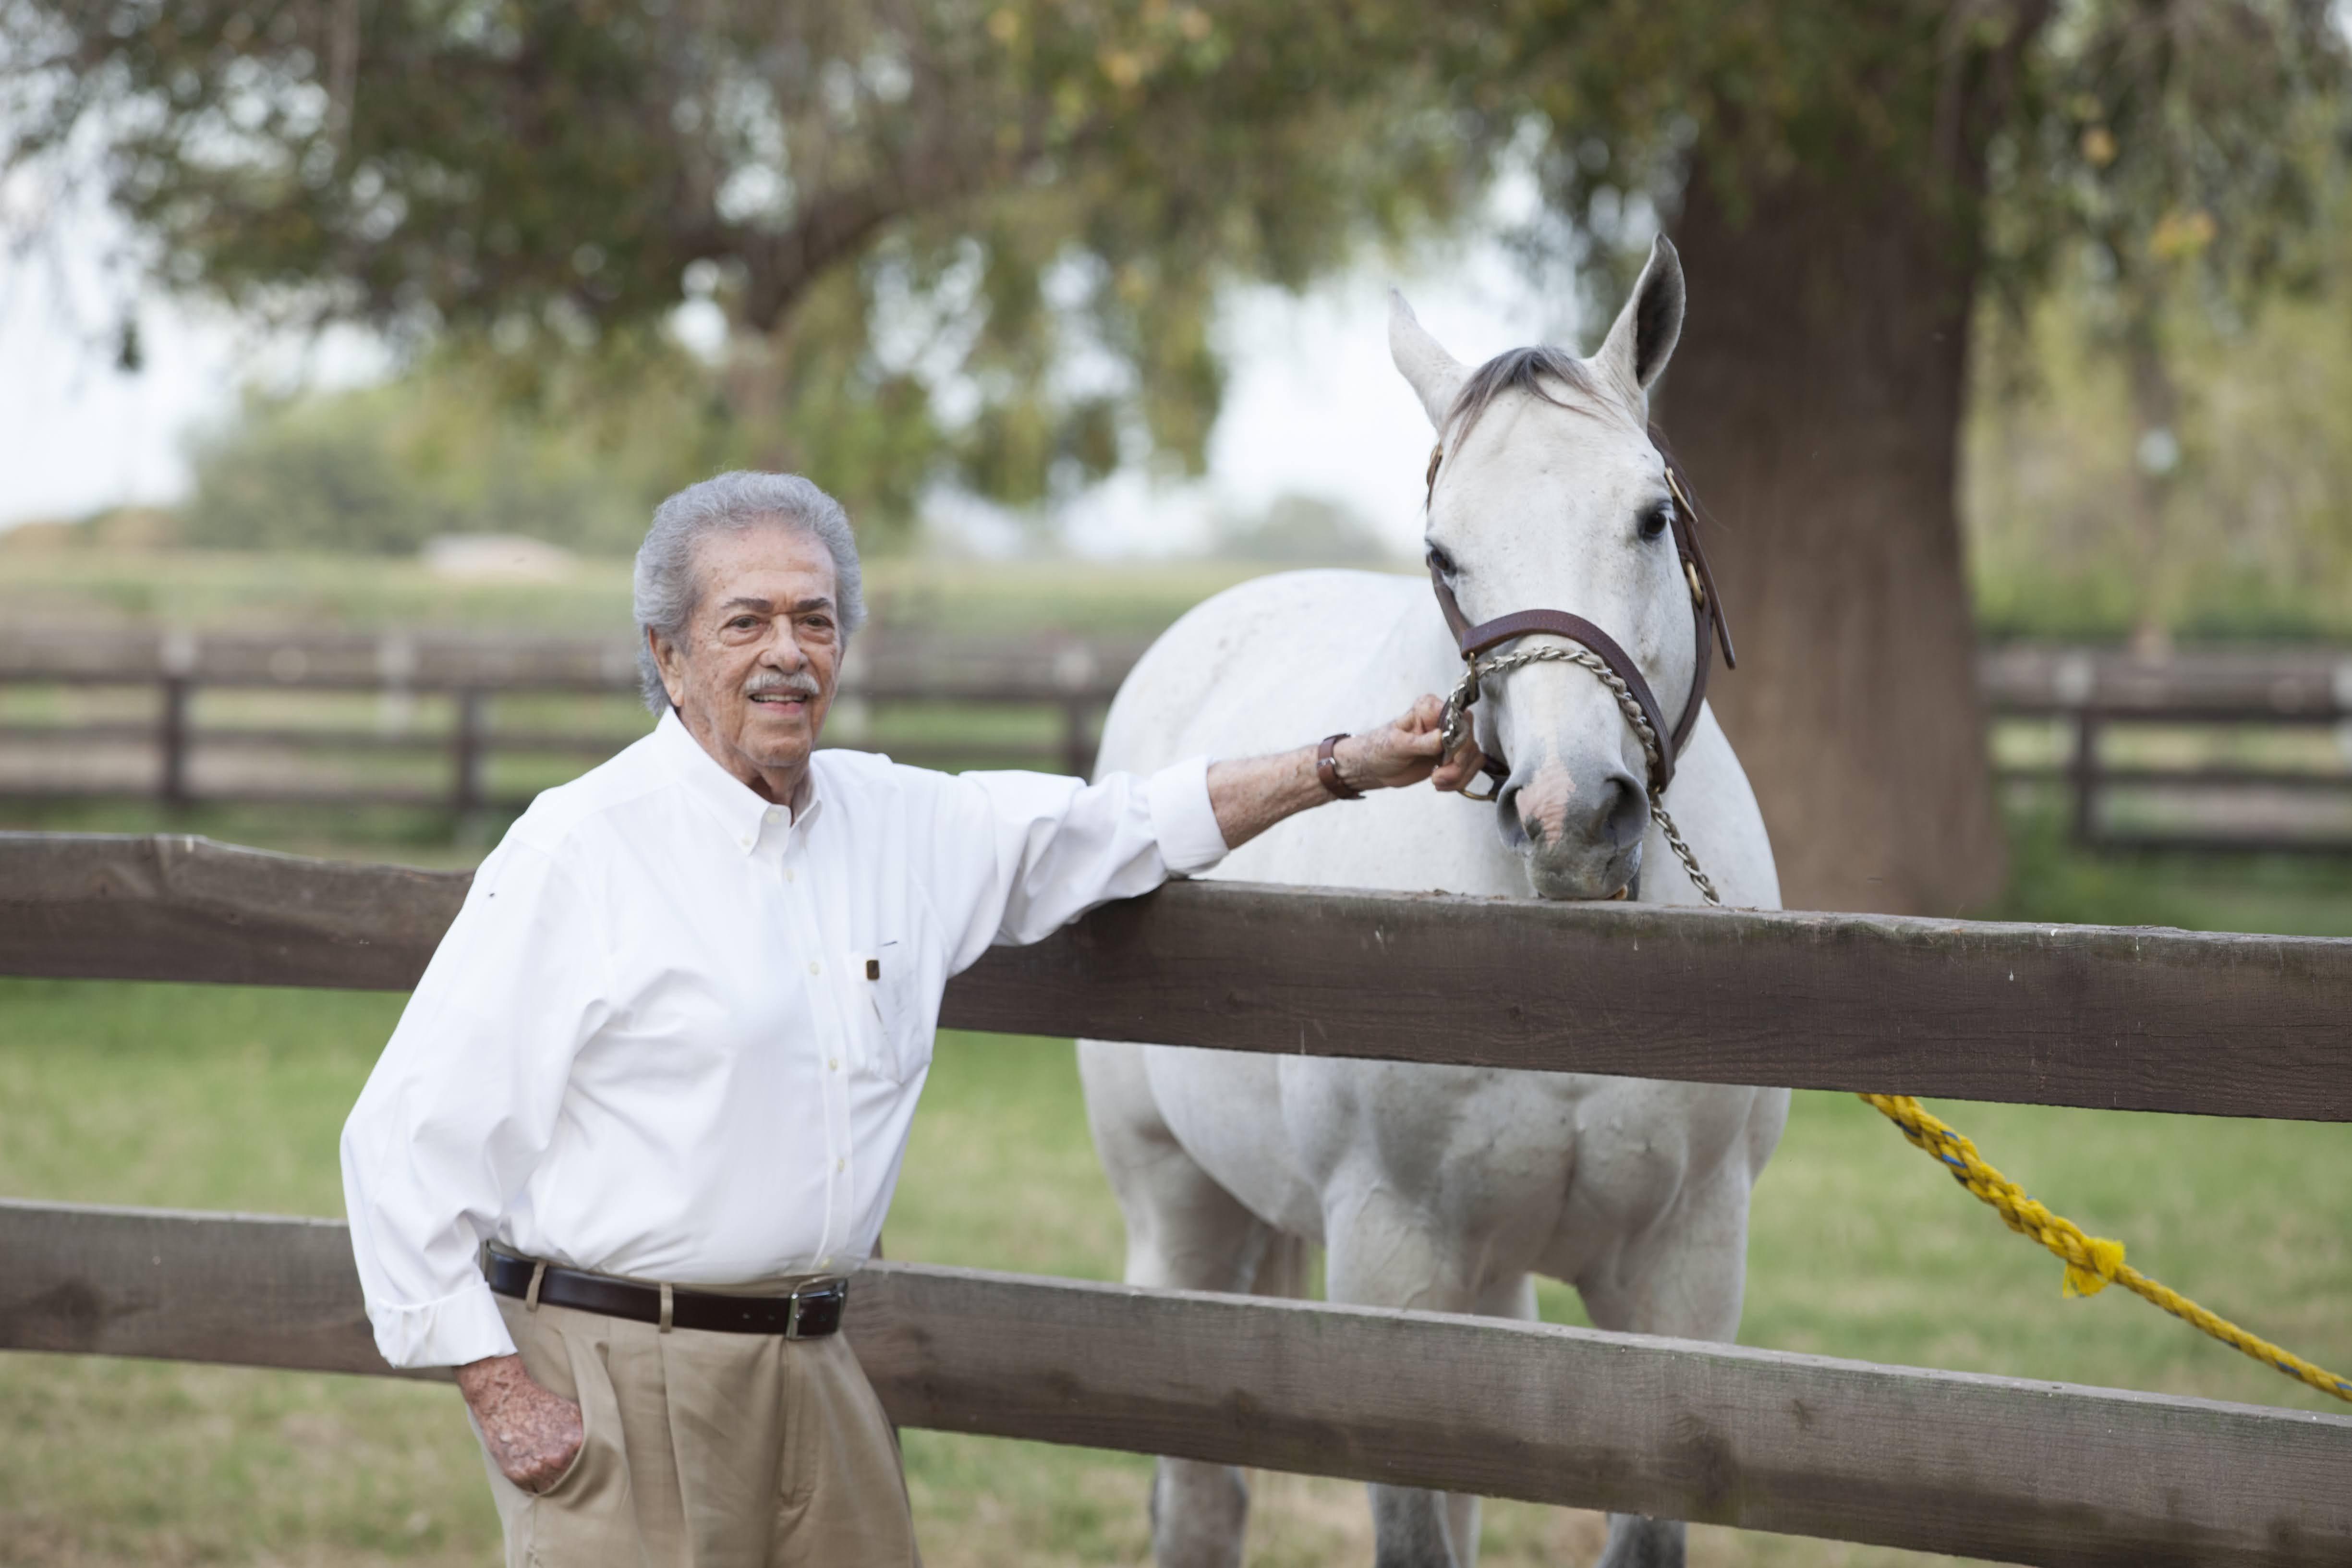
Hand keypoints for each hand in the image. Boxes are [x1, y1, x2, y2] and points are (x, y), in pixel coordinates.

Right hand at [456, 1352, 583, 1493]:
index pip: (591, 1470)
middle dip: (572, 1483)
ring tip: (551, 1475)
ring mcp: (536, 1469)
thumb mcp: (575, 1414)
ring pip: (552, 1491)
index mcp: (576, 1443)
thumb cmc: (543, 1404)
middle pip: (573, 1485)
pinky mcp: (517, 1476)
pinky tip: (535, 1471)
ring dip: (553, 1487)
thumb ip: (590, 1435)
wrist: (508, 1401)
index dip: (589, 1472)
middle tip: (572, 1481)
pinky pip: (533, 1491)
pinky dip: (535, 1485)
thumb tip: (605, 1453)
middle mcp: (558, 1459)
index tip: (589, 1475)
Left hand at [1334, 694, 1487, 794]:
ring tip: (1437, 781)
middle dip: (1458, 763)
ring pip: (1473, 755)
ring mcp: (1449, 739)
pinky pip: (1470, 767)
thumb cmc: (1379, 749)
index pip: (1458, 718)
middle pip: (1469, 739)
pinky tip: (1442, 784)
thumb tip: (1442, 738)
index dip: (1458, 740)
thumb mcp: (1397, 745)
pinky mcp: (1452, 756)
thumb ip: (1421, 742)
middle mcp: (1443, 720)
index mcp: (1428, 708)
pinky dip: (1460, 779)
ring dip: (1459, 774)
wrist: (1374, 767)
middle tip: (1439, 776)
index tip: (1446, 757)